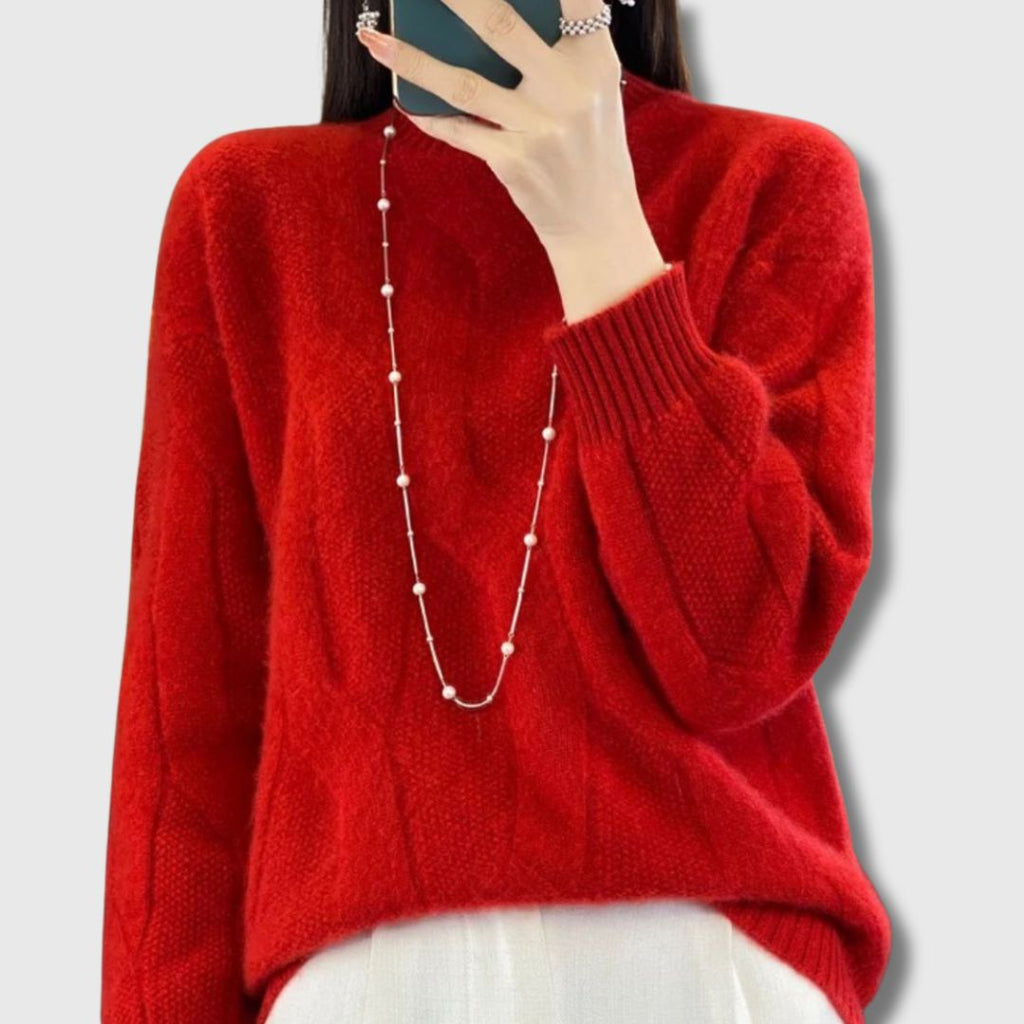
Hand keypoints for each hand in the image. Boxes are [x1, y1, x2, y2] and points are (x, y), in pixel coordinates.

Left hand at [356, 2, 668, 322]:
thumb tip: (484, 15)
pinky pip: (458, 130)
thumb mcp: (594, 89)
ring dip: (412, 59)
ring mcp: (539, 129)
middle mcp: (569, 91)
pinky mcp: (513, 163)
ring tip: (374, 40)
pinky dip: (428, 114)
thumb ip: (560, 47)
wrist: (598, 223)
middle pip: (501, 27)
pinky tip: (403, 98)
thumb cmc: (589, 146)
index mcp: (596, 60)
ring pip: (463, 84)